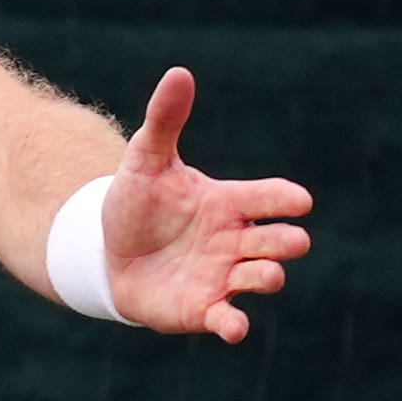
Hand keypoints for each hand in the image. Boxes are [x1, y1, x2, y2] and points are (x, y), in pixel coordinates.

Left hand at [105, 67, 311, 343]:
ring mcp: (222, 275)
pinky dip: (234, 324)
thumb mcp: (145, 160)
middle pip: (275, 240)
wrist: (103, 251)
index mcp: (229, 203)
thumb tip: (179, 72)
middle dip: (285, 241)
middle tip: (292, 240)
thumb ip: (165, 121)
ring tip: (265, 275)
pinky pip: (227, 317)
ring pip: (261, 277)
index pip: (268, 197)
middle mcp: (234, 240)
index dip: (284, 199)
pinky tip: (236, 328)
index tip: (298, 200)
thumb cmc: (135, 204)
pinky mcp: (202, 308)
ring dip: (267, 277)